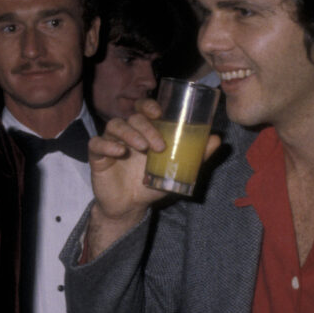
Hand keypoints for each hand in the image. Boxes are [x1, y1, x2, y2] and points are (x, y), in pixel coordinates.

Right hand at [86, 100, 219, 257]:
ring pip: (115, 125)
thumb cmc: (151, 184)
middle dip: (146, 126)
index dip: (149, 105)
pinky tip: (119, 152)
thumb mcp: (175, 171)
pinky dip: (107, 144)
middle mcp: (127, 133)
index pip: (143, 108)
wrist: (130, 207)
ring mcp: (111, 143)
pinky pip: (96, 143)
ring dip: (130, 133)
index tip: (160, 113)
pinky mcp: (97, 156)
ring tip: (142, 148)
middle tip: (159, 145)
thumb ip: (196, 156)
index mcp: (144, 132)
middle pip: (131, 116)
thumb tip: (217, 139)